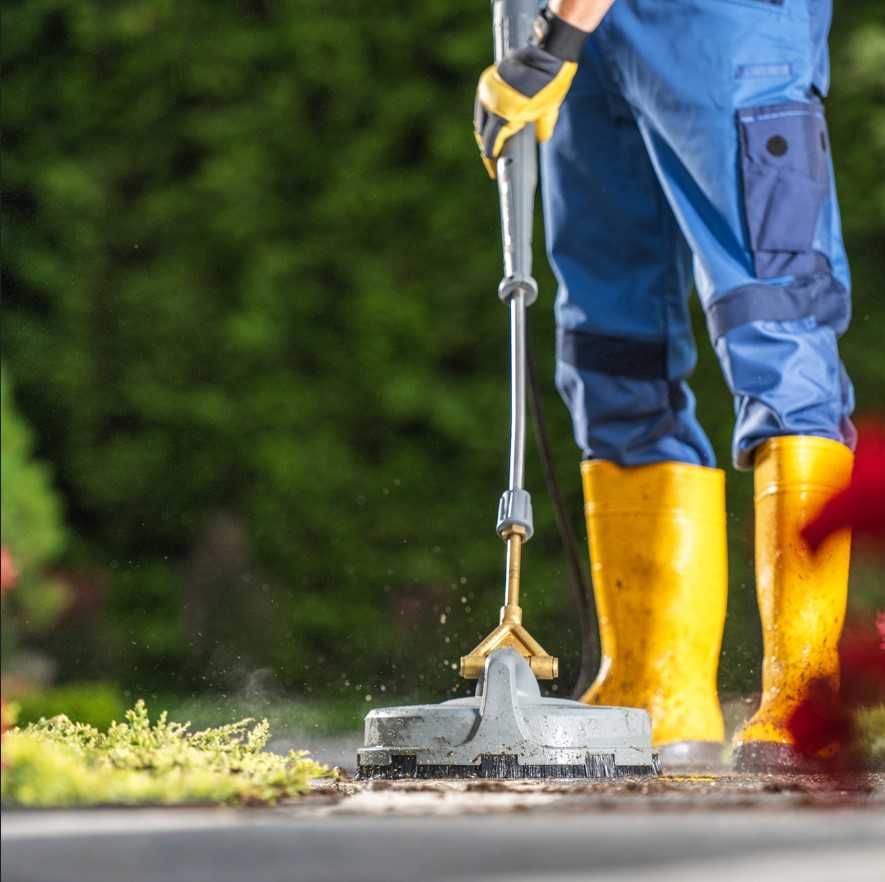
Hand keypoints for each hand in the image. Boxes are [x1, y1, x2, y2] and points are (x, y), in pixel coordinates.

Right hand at [474, 9, 587, 177]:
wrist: (549, 53)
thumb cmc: (551, 85)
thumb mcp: (548, 111)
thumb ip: (543, 128)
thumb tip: (540, 139)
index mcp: (504, 117)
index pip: (490, 144)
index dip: (490, 159)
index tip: (493, 169)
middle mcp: (492, 105)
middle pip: (482, 133)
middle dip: (486, 146)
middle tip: (492, 157)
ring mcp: (488, 91)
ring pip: (479, 118)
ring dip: (483, 131)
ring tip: (490, 141)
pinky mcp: (488, 80)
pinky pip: (482, 103)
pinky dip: (485, 114)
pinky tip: (491, 120)